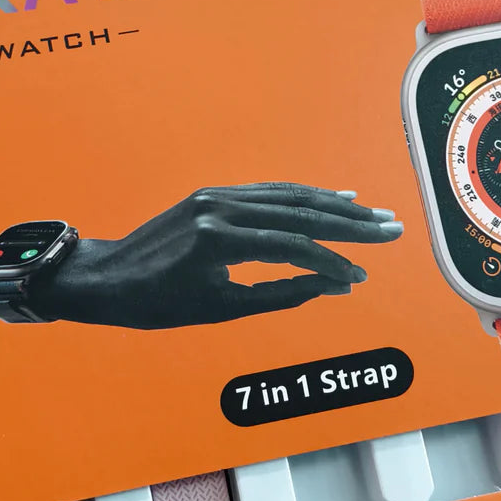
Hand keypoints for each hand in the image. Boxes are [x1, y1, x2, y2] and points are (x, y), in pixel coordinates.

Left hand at [35, 183, 403, 328]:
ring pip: (288, 195)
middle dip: (349, 222)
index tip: (362, 277)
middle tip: (391, 229)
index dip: (333, 262)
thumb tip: (334, 286)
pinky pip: (268, 191)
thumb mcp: (223, 309)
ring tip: (372, 213)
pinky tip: (332, 196)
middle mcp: (220, 208)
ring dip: (333, 204)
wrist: (109, 278)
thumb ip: (283, 295)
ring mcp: (217, 196)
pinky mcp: (215, 194)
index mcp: (219, 240)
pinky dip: (303, 196)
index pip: (293, 247)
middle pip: (298, 211)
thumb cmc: (160, 304)